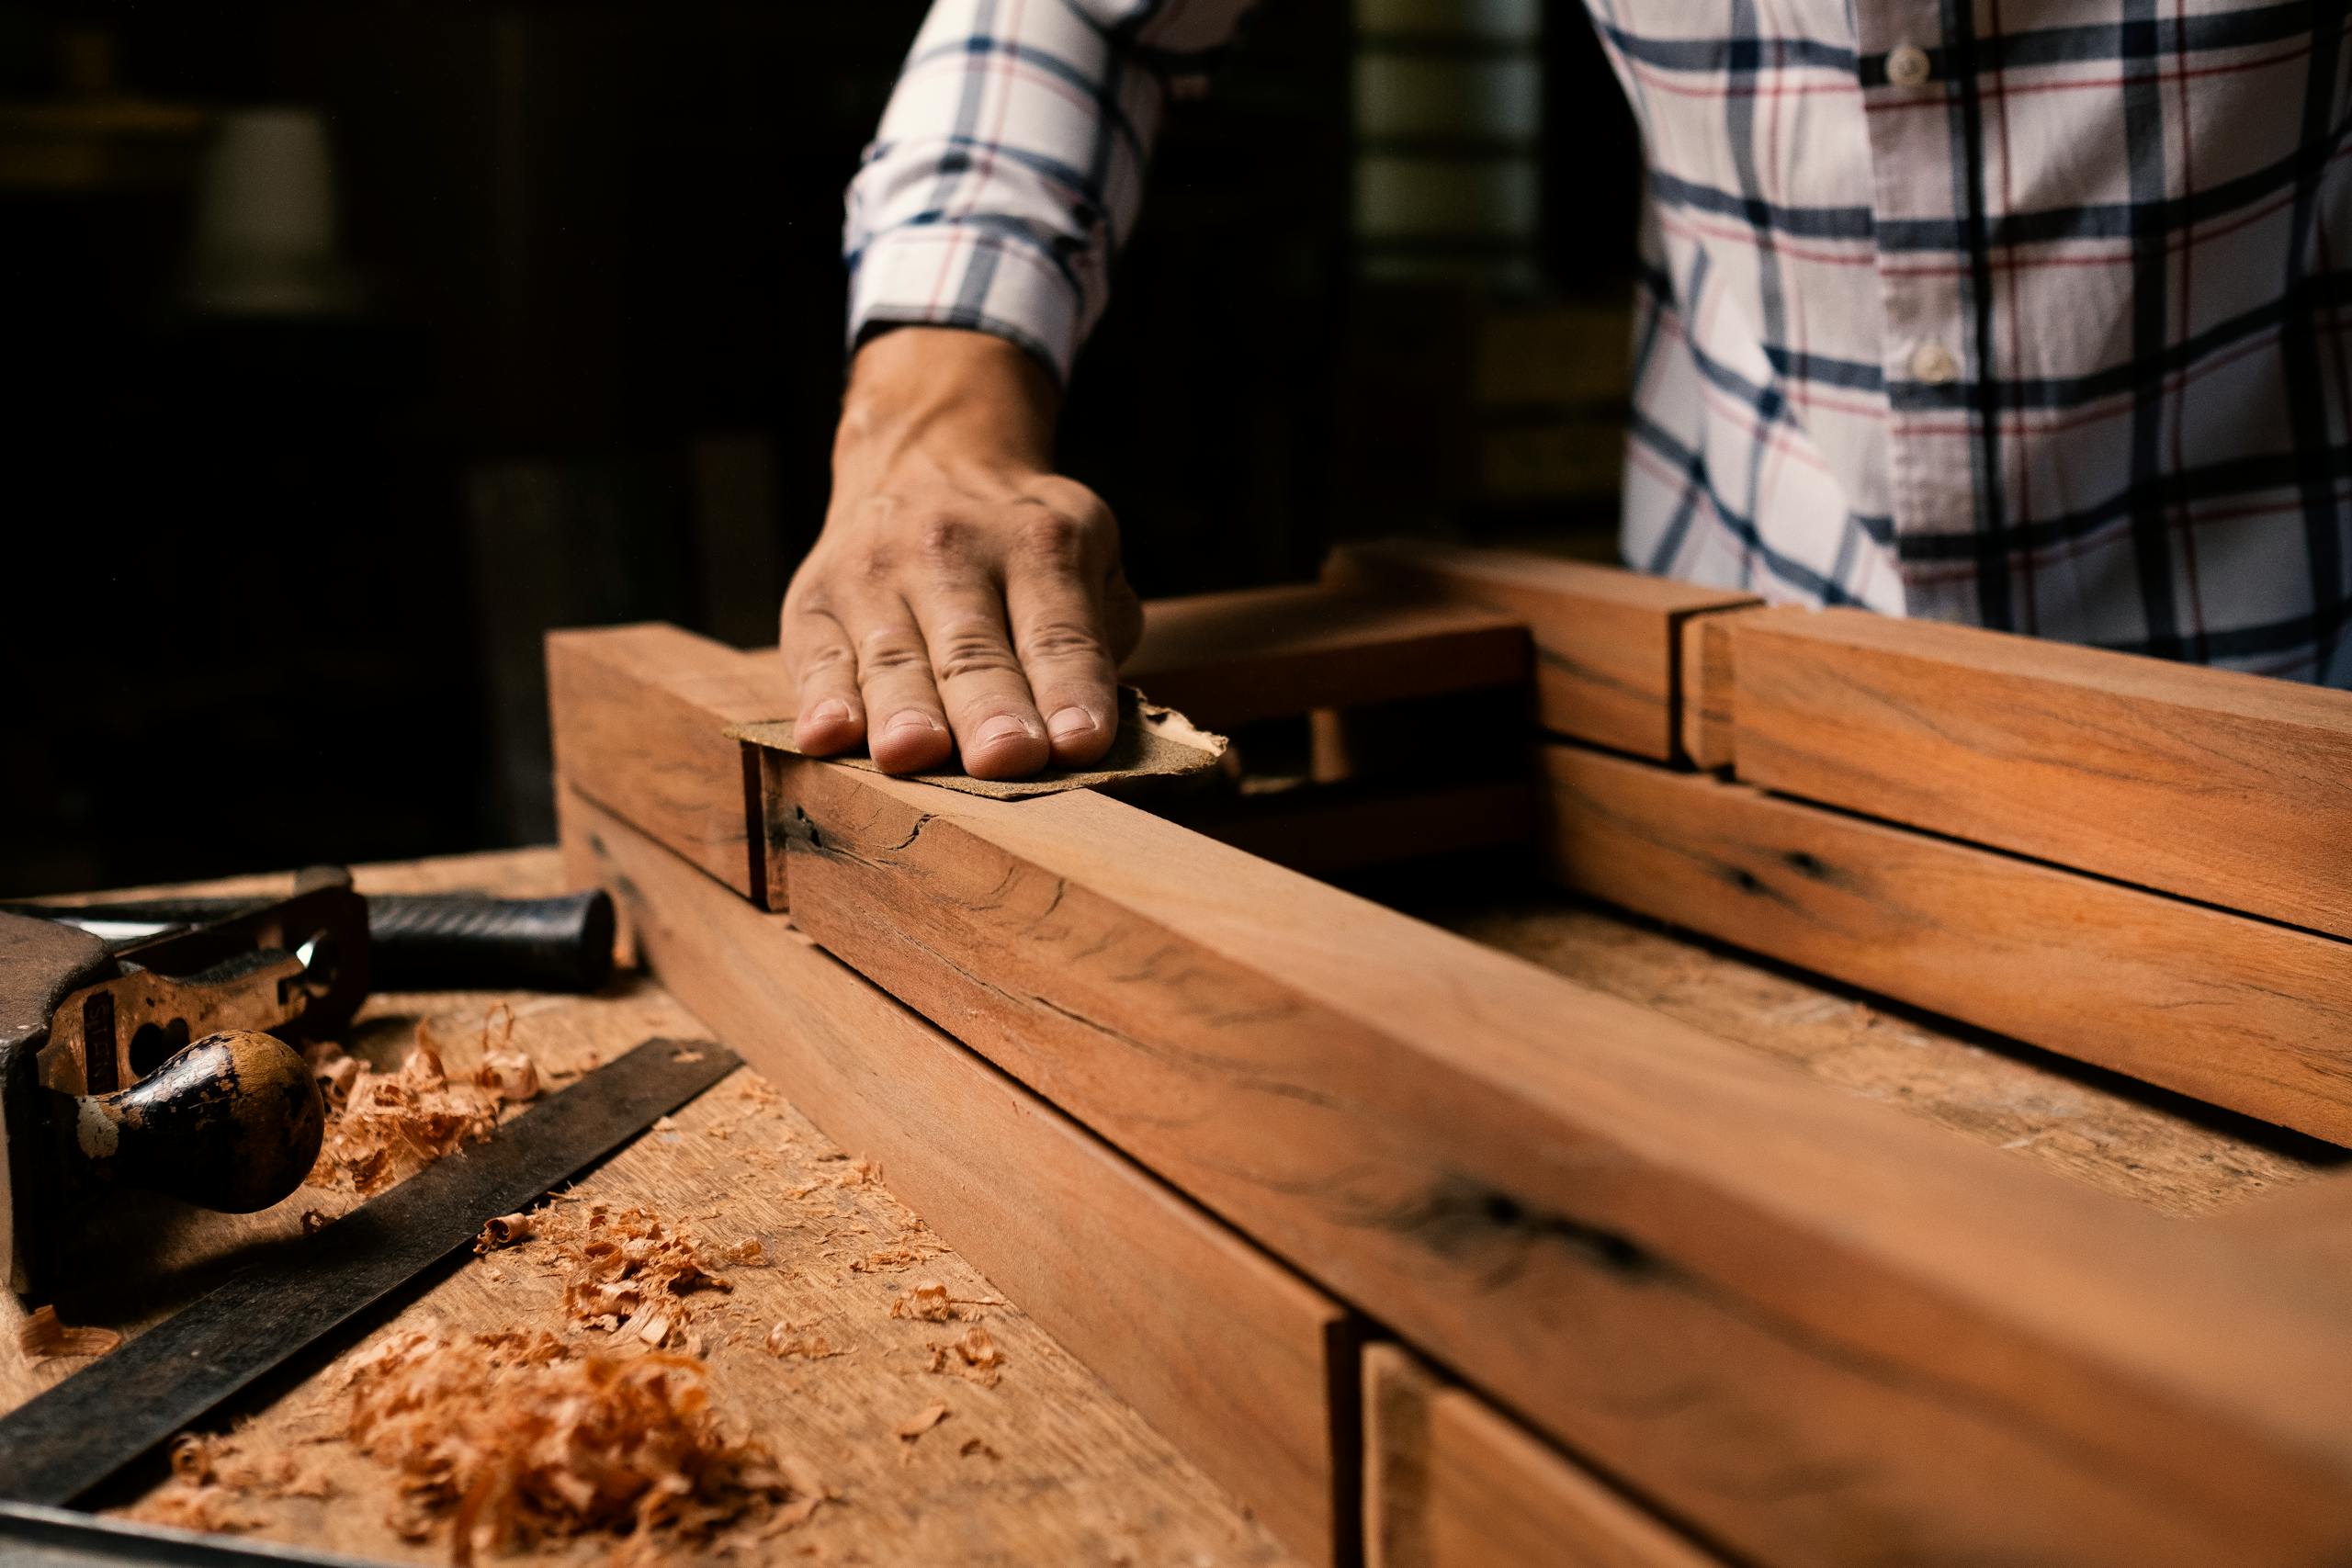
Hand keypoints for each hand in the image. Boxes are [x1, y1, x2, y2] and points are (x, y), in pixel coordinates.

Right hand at [782, 328, 1143, 778]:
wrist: (926, 458)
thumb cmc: (1021, 546)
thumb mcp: (1087, 556)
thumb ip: (1099, 635)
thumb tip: (1089, 721)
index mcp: (1039, 545)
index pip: (1059, 632)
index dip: (1070, 688)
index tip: (1079, 743)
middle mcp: (952, 552)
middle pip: (974, 649)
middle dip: (990, 708)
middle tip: (1005, 756)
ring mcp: (875, 575)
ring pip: (894, 658)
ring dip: (906, 711)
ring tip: (915, 753)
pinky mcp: (813, 602)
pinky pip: (817, 658)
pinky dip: (821, 699)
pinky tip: (827, 734)